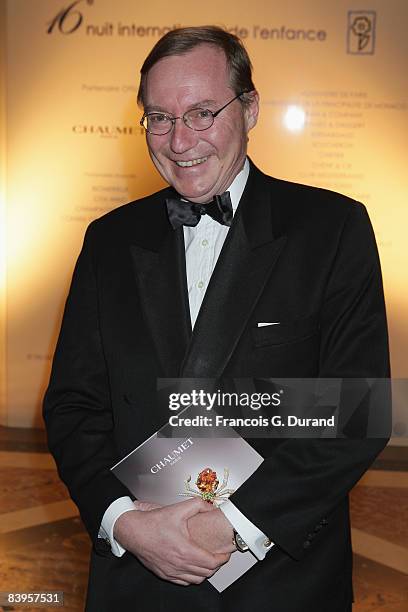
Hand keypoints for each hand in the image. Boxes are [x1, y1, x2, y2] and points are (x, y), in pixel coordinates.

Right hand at [113, 498, 229, 584]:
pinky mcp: (164, 574)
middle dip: (216, 565)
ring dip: (204, 572)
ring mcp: (171, 571)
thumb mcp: (178, 509)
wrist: (134, 531)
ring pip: (195, 580)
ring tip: (208, 561)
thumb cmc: (153, 522)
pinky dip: (192, 577)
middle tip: (219, 555)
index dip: (222, 559)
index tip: (225, 553)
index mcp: (185, 550)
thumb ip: (198, 505)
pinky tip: (192, 567)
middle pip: (206, 573)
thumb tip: (212, 508)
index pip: (211, 563)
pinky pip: (183, 582)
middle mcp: (179, 564)